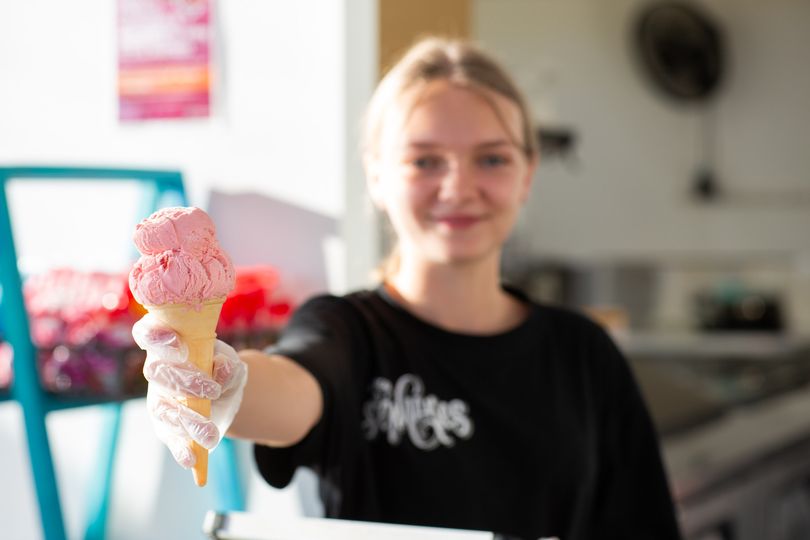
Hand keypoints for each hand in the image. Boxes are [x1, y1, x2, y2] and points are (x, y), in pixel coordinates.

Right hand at [132, 313, 247, 467]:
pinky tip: (191, 459)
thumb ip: (227, 363)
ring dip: (188, 421)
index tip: (178, 344)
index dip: (156, 336)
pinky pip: (170, 437)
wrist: (225, 392)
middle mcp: (157, 370)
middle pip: (157, 372)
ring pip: (164, 409)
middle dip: (184, 381)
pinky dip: (181, 449)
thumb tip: (222, 368)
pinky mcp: (166, 425)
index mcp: (168, 343)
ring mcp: (158, 399)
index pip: (147, 333)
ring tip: (210, 434)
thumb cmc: (221, 366)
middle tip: (212, 390)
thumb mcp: (229, 361)